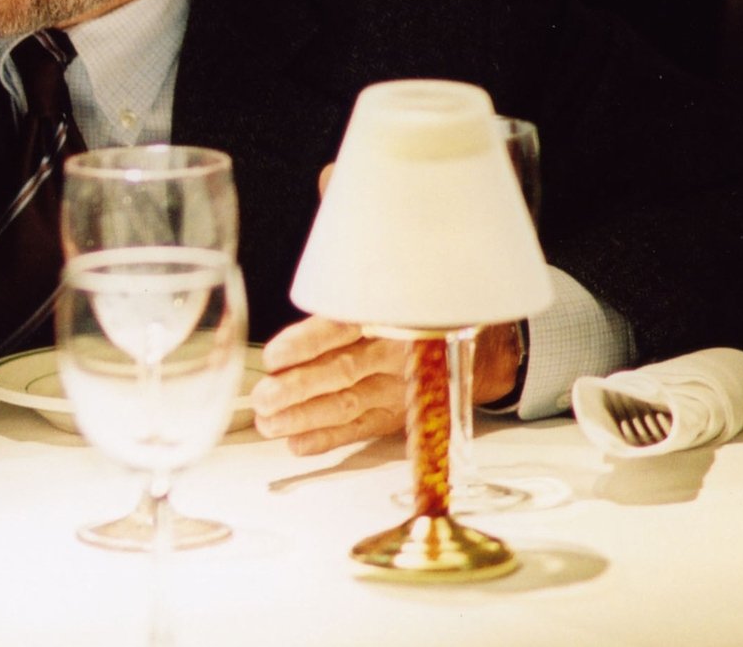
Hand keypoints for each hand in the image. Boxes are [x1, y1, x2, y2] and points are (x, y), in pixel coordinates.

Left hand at [252, 317, 525, 454]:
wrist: (478, 347)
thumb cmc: (413, 315)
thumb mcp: (392, 297)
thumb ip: (347, 307)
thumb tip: (293, 326)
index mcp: (390, 317)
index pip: (342, 329)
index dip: (306, 344)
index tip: (274, 357)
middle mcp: (394, 356)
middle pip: (342, 373)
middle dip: (298, 388)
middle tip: (264, 398)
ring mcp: (396, 390)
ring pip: (346, 406)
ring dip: (303, 417)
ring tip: (269, 423)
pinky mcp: (395, 416)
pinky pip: (359, 430)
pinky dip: (327, 439)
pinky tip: (296, 444)